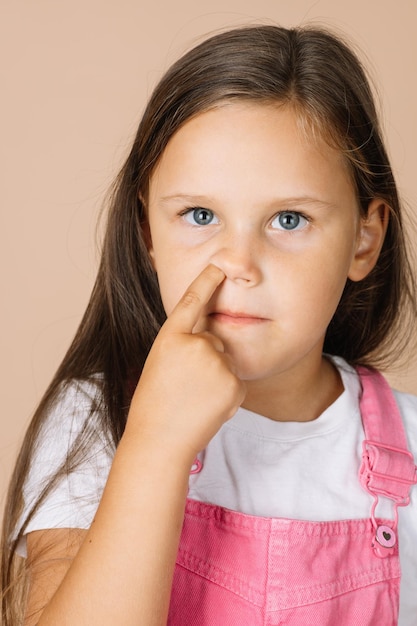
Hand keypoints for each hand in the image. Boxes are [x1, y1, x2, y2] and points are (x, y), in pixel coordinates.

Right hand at [126, 264, 245, 462]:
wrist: (159, 441)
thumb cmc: (155, 404)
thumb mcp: (162, 364)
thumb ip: (184, 345)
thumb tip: (211, 338)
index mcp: (170, 337)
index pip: (192, 301)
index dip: (206, 281)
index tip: (219, 265)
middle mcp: (195, 344)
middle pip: (214, 339)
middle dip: (207, 358)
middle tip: (185, 386)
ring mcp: (216, 363)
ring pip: (226, 361)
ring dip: (217, 377)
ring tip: (194, 398)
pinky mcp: (233, 382)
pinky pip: (235, 381)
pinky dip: (226, 393)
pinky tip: (207, 406)